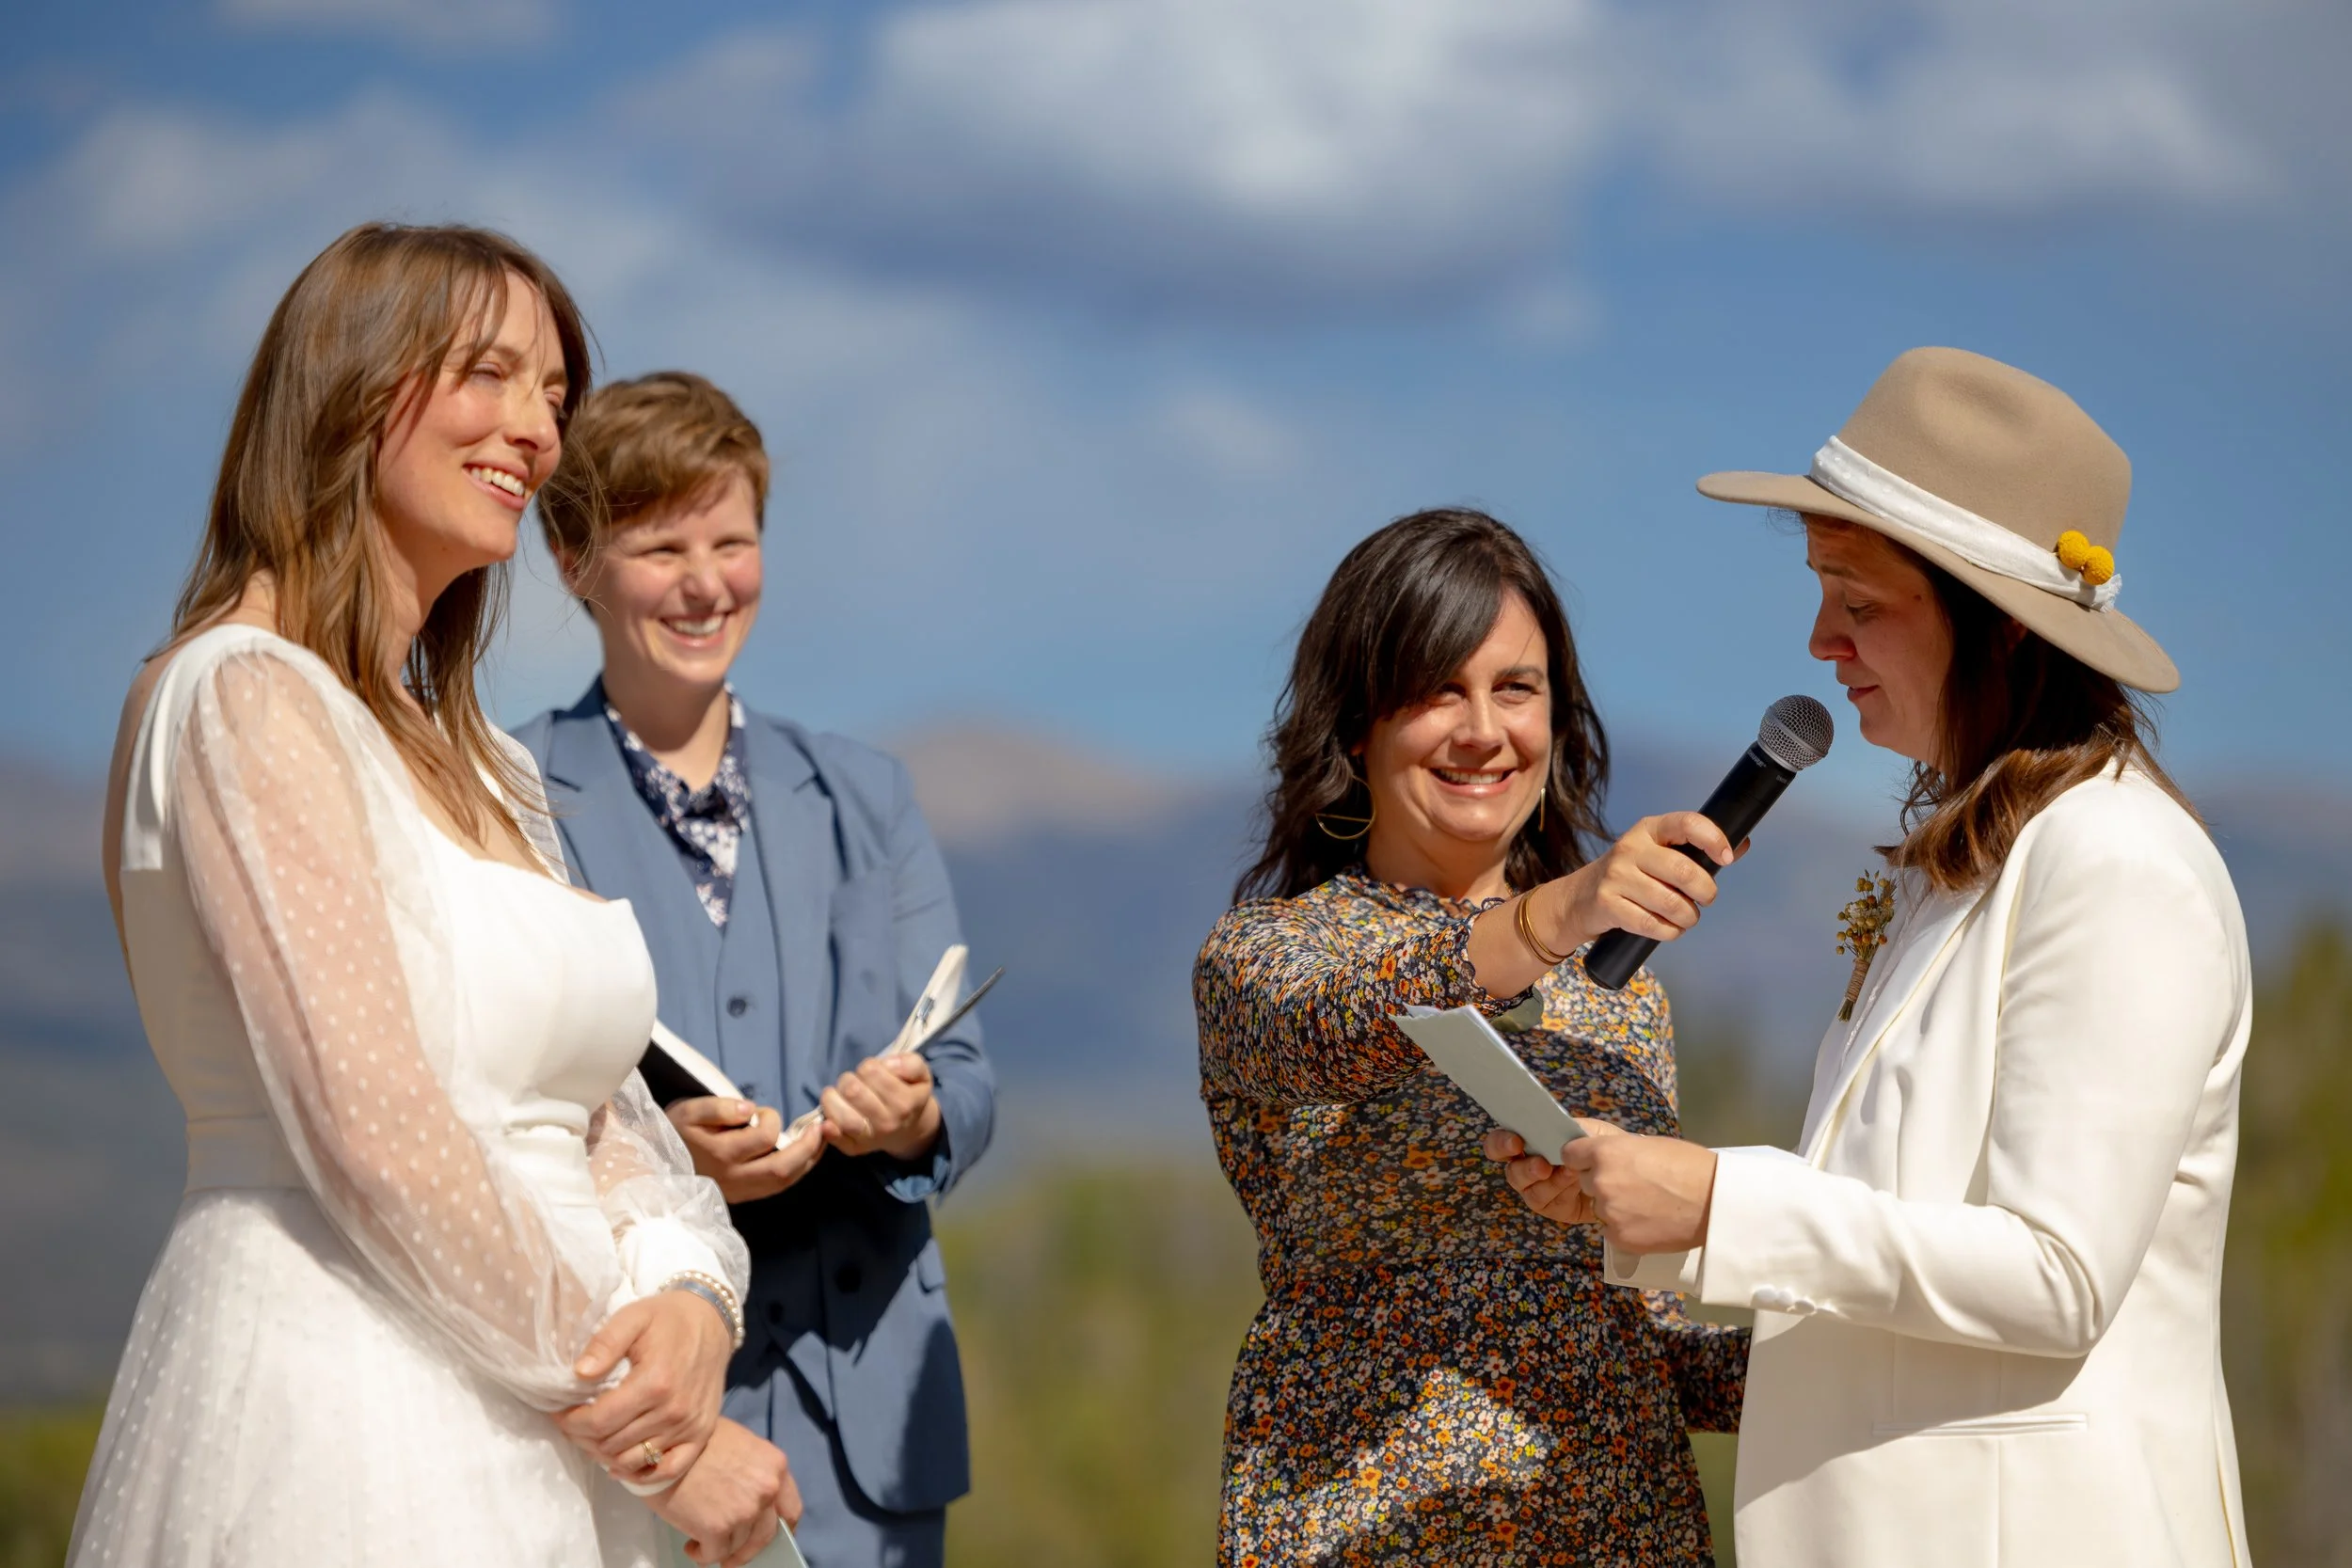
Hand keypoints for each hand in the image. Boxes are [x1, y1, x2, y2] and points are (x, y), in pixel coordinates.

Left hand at [554, 1289, 734, 1488]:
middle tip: (573, 1422)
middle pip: (611, 1444)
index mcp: (655, 1382)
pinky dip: (641, 1473)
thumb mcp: (633, 1317)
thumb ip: (605, 1343)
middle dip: (583, 1436)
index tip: (558, 1412)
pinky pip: (668, 1469)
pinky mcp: (702, 1434)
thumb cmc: (668, 1318)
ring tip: (593, 1436)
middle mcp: (673, 1411)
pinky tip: (621, 1464)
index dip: (570, 1422)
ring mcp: (689, 1427)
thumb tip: (578, 1374)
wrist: (713, 1321)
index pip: (599, 1421)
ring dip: (605, 1454)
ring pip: (632, 1460)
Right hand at [648, 1419, 801, 1567]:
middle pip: (766, 1535)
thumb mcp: (739, 1445)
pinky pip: (715, 1554)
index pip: (790, 1509)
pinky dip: (703, 1554)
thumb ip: (755, 1473)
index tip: (767, 1536)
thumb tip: (754, 1502)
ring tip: (701, 1540)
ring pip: (739, 1545)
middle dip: (749, 1547)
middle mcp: (767, 1489)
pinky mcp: (718, 1529)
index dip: (779, 1527)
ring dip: (722, 1548)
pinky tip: (691, 1544)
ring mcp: (744, 1510)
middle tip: (732, 1552)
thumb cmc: (693, 1441)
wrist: (659, 1446)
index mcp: (775, 1466)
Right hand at [667, 1097, 824, 1203]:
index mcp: (720, 1154)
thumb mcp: (689, 1110)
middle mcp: (732, 1178)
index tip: (762, 1111)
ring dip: (808, 1161)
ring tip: (821, 1140)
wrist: (655, 1160)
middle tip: (822, 1127)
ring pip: (783, 1183)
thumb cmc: (675, 1129)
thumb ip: (718, 1108)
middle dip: (809, 1147)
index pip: (763, 1139)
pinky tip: (805, 1156)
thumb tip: (749, 1109)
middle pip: (782, 1169)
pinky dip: (796, 1172)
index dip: (772, 1120)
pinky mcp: (741, 1196)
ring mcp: (738, 1191)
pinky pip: (776, 1188)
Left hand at [820, 1053, 941, 1161]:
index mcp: (904, 1102)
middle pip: (852, 1091)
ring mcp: (871, 1138)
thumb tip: (886, 1065)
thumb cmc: (910, 1094)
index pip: (871, 1071)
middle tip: (853, 1082)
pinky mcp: (855, 1149)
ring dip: (832, 1099)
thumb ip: (910, 1063)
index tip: (871, 1073)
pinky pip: (836, 1139)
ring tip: (838, 1095)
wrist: (910, 1129)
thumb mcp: (921, 1074)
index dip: (868, 1065)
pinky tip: (827, 1120)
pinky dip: (828, 1129)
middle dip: (847, 1079)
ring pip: (841, 1116)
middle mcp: (888, 1122)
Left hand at [1484, 1121, 1717, 1253]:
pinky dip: (1626, 1228)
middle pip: (1586, 1181)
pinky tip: (1649, 1222)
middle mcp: (1600, 1181)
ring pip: (1600, 1207)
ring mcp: (1608, 1212)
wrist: (1714, 1202)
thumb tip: (1604, 1159)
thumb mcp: (1647, 1146)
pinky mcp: (1619, 1238)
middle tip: (1634, 1185)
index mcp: (1605, 1152)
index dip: (1583, 1158)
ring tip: (1647, 1205)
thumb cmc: (1689, 1166)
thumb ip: (1618, 1153)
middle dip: (1603, 1182)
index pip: (1570, 1154)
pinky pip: (1612, 1230)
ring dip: (1615, 1206)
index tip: (1595, 1162)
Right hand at [1533, 812, 1744, 954]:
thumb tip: (1741, 844)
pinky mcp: (1607, 904)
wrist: (1578, 899)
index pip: (1687, 823)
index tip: (1726, 858)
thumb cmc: (1631, 875)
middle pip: (1684, 871)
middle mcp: (1630, 848)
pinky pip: (1653, 925)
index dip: (1713, 839)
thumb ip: (1696, 850)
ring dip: (1688, 917)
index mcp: (1648, 829)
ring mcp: (1616, 876)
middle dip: (1705, 892)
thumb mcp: (1658, 854)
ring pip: (1672, 903)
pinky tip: (1668, 929)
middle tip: (1705, 899)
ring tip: (1686, 917)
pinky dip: (1669, 933)